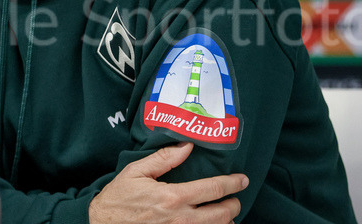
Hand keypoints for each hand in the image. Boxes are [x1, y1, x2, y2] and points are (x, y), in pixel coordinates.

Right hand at [88, 142, 247, 223]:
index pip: (214, 189)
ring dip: (226, 221)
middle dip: (234, 205)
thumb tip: (187, 146)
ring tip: (226, 213)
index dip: (233, 183)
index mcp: (173, 196)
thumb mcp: (137, 171)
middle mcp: (181, 218)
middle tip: (236, 198)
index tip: (242, 179)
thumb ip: (164, 158)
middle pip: (222, 214)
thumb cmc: (119, 198)